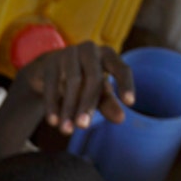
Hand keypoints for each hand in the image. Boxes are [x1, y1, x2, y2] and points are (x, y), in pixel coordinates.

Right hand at [15, 41, 134, 135]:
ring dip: (69, 108)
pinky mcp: (50, 62)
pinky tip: (53, 121)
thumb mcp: (97, 92)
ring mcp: (69, 53)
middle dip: (88, 104)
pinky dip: (52, 104)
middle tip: (83, 127)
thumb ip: (108, 103)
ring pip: (72, 81)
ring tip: (67, 130)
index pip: (122, 69)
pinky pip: (52, 84)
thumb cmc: (83, 81)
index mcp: (108, 55)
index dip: (126, 85)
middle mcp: (90, 50)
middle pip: (94, 78)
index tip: (130, 103)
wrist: (50, 70)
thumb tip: (120, 119)